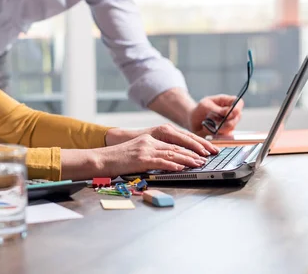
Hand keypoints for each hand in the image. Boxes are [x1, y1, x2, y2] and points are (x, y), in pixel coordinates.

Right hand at [94, 133, 209, 176]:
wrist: (101, 159)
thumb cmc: (117, 160)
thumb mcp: (136, 153)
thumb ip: (151, 155)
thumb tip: (169, 163)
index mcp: (149, 139)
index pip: (174, 143)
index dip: (189, 148)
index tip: (201, 152)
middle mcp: (149, 142)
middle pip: (176, 147)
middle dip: (193, 153)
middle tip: (206, 158)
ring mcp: (145, 149)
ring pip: (171, 153)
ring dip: (187, 159)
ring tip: (199, 163)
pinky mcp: (141, 158)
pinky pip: (161, 161)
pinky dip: (173, 165)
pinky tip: (181, 168)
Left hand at [188, 94, 243, 135]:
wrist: (193, 121)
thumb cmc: (200, 109)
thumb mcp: (205, 106)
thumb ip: (217, 109)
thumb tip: (229, 112)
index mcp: (228, 102)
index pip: (238, 103)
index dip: (237, 108)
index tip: (229, 113)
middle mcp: (232, 113)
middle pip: (237, 117)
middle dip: (226, 121)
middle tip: (214, 121)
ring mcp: (230, 123)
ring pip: (231, 127)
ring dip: (218, 127)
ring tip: (208, 124)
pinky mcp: (226, 133)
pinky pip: (225, 135)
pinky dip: (215, 133)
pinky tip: (208, 130)